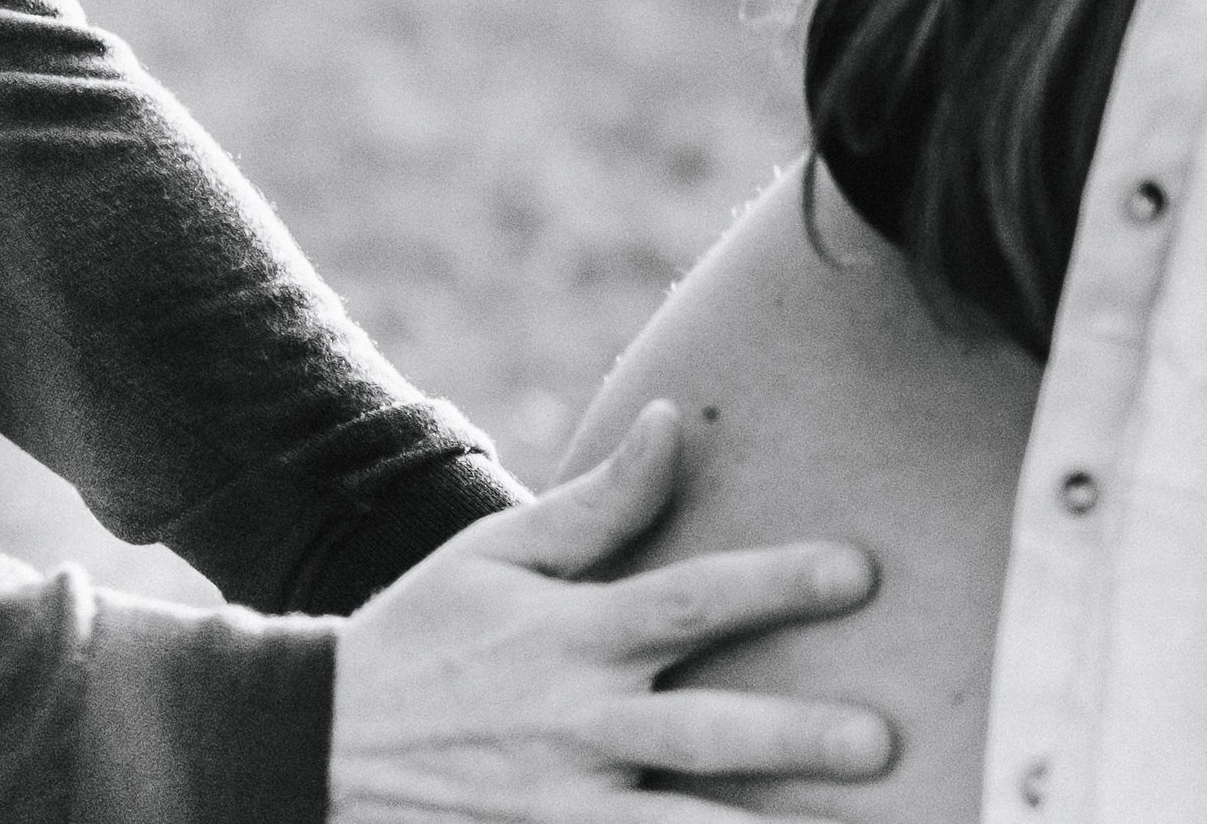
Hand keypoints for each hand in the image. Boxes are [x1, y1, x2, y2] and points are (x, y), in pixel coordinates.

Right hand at [329, 401, 892, 821]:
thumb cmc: (429, 629)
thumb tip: (670, 422)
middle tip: (879, 740)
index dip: (775, 583)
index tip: (858, 571)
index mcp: (572, 632)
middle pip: (703, 729)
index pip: (691, 600)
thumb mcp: (498, 552)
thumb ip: (598, 502)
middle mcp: (579, 719)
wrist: (326, 738)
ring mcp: (566, 799)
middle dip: (793, 737)